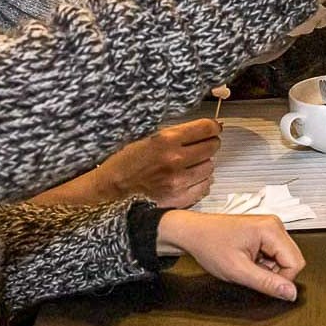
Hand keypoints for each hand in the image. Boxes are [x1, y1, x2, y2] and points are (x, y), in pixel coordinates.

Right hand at [97, 119, 221, 206]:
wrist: (111, 191)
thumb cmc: (125, 163)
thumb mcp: (146, 138)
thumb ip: (174, 133)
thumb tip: (201, 128)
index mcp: (166, 140)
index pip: (205, 128)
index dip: (213, 127)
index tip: (214, 128)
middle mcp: (175, 160)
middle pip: (212, 147)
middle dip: (209, 143)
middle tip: (202, 145)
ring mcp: (179, 181)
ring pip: (210, 167)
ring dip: (204, 163)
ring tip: (191, 164)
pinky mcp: (180, 198)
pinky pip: (204, 186)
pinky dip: (200, 181)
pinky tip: (190, 178)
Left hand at [156, 210, 304, 300]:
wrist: (193, 233)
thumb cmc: (209, 245)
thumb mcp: (237, 271)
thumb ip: (267, 283)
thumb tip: (290, 293)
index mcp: (271, 230)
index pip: (296, 263)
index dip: (281, 280)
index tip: (261, 282)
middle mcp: (274, 225)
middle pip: (292, 259)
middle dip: (274, 273)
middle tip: (250, 272)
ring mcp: (270, 227)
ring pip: (283, 258)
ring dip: (267, 268)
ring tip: (245, 264)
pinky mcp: (264, 232)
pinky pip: (274, 254)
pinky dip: (262, 262)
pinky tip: (246, 259)